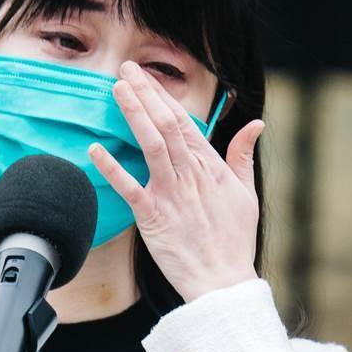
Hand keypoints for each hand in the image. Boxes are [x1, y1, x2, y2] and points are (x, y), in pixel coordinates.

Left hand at [87, 60, 265, 302]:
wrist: (223, 281)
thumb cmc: (234, 240)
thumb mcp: (247, 193)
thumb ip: (243, 155)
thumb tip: (256, 124)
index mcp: (211, 167)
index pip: (184, 122)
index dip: (163, 96)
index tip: (146, 76)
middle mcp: (191, 174)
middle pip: (166, 125)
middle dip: (145, 94)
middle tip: (125, 69)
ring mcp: (171, 194)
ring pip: (151, 145)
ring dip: (133, 115)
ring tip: (116, 89)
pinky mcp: (153, 217)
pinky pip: (130, 188)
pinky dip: (112, 168)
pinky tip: (95, 148)